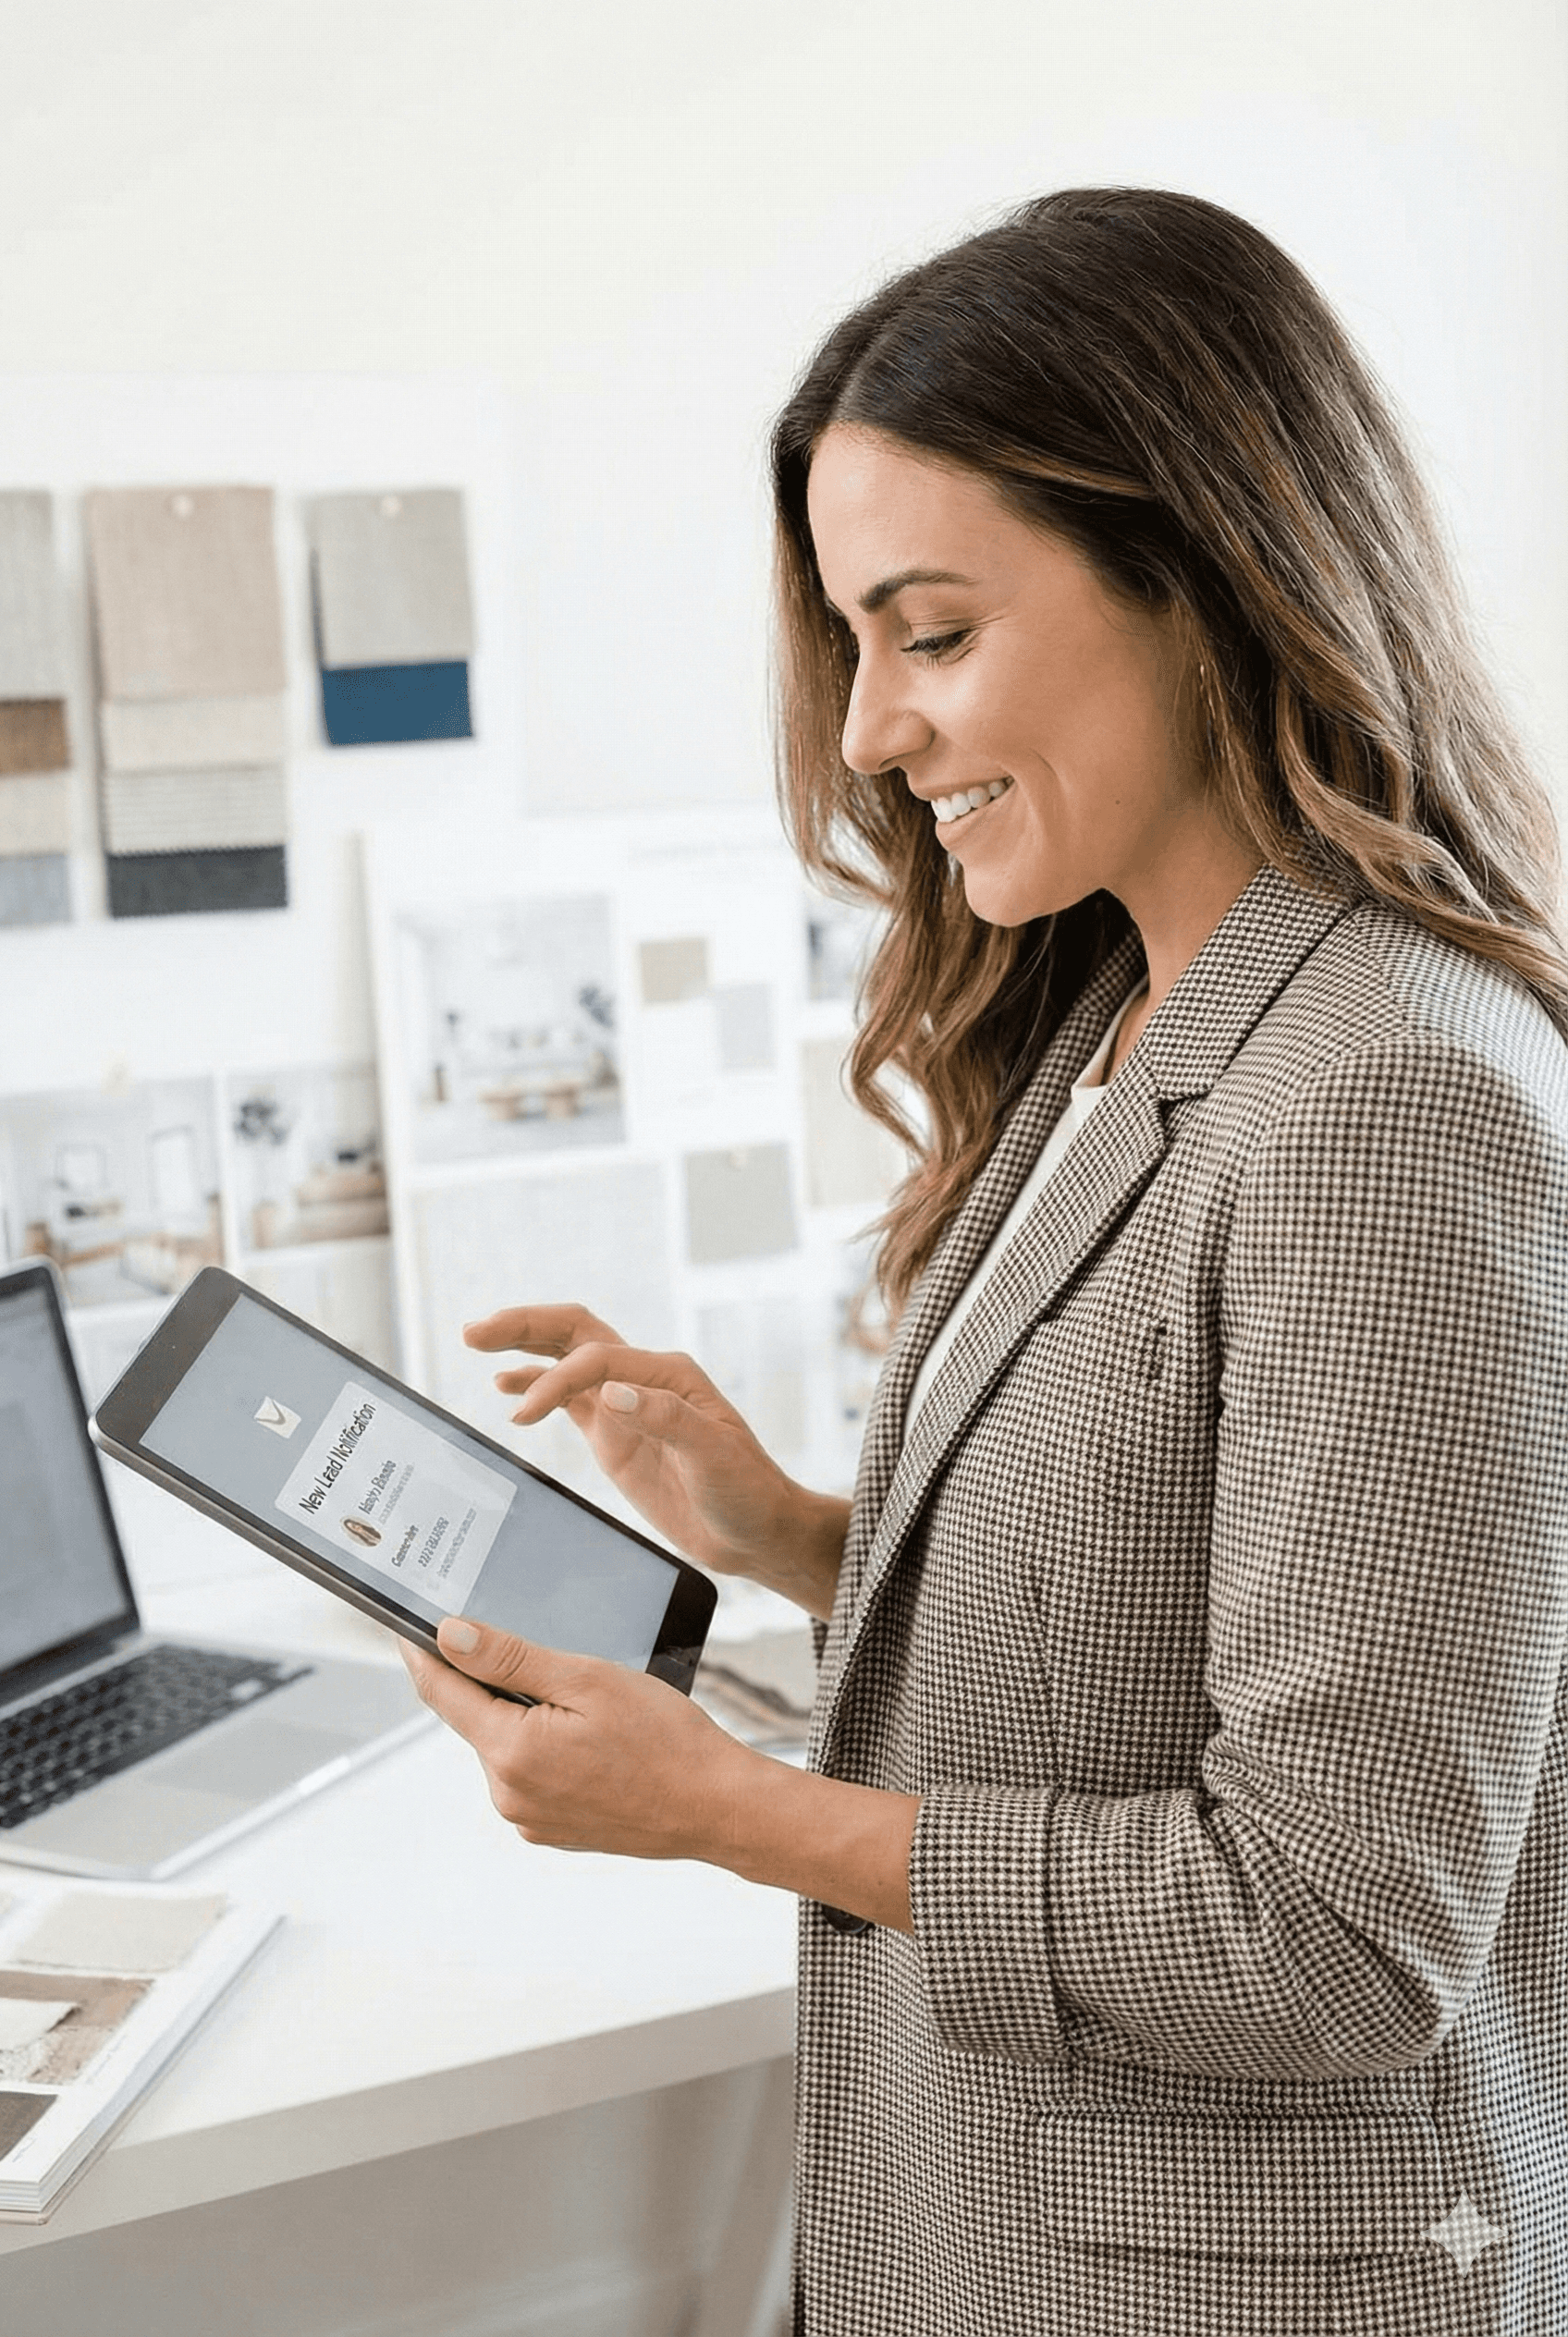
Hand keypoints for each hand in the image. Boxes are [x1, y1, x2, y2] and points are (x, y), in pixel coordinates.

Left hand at [401, 1616, 755, 1859]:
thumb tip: (449, 1636)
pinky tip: (593, 1738)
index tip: (408, 1624)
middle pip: (477, 1718)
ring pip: (506, 1745)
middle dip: (496, 1682)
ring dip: (526, 1716)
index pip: (443, 1693)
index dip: (423, 1653)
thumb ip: (510, 1659)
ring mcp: (529, 1818)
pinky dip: (546, 1747)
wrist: (716, 1806)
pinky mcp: (550, 1830)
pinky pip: (531, 1774)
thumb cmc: (664, 1738)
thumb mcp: (587, 1680)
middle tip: (545, 1654)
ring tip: (587, 1705)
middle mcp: (508, 1794)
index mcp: (511, 1753)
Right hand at [463, 1303, 846, 1616]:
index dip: (556, 1379)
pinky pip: (568, 1398)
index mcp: (669, 1373)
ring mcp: (626, 1405)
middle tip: (475, 1332)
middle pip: (576, 1333)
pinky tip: (506, 1385)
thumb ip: (666, 1419)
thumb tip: (612, 1391)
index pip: (597, 1358)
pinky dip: (536, 1385)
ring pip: (567, 1358)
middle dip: (526, 1326)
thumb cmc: (746, 1491)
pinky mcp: (615, 1435)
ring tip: (477, 1341)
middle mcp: (644, 1378)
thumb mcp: (714, 1456)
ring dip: (524, 1346)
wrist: (756, 1530)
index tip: (524, 1415)